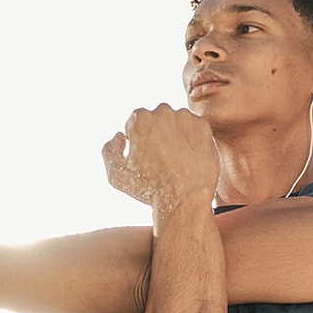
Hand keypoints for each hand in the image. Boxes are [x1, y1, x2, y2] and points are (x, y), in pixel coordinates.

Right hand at [101, 105, 218, 216]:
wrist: (185, 200)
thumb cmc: (149, 190)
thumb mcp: (116, 175)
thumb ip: (109, 150)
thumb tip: (120, 137)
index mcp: (140, 118)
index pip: (136, 124)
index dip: (138, 143)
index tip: (145, 160)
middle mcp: (163, 112)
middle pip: (156, 121)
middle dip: (156, 137)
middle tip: (161, 162)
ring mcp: (186, 118)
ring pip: (176, 124)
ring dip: (175, 137)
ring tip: (176, 163)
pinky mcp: (204, 128)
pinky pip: (194, 131)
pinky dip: (192, 142)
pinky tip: (189, 161)